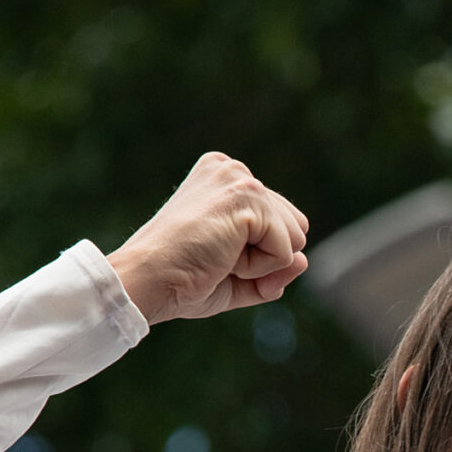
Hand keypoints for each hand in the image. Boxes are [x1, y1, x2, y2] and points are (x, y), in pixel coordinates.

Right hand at [106, 152, 309, 324]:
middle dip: (265, 257)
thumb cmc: (182, 280)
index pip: (281, 224)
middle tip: (215, 258)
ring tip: (216, 256)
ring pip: (296, 238)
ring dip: (261, 263)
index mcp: (226, 179)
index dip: (256, 256)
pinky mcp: (247, 196)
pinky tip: (220, 258)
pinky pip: (286, 251)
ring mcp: (240, 178)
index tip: (211, 254)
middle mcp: (233, 169)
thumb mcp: (238, 278)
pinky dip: (258, 268)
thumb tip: (304, 260)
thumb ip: (275, 271)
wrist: (147, 282)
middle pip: (296, 228)